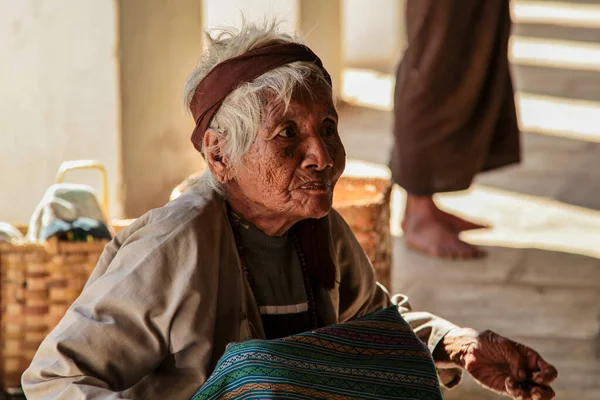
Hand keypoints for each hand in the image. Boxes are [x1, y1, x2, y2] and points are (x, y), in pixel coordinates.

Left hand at [442, 328, 557, 399]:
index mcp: (530, 358)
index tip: (536, 376)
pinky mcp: (507, 387)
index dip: (548, 376)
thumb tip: (524, 376)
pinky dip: (516, 391)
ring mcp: (518, 381)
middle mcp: (527, 371)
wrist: (470, 349)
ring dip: (532, 396)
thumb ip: (516, 358)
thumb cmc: (488, 342)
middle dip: (545, 392)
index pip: (549, 371)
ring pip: (534, 395)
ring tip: (526, 392)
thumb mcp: (503, 344)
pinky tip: (508, 382)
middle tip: (535, 390)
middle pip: (546, 387)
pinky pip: (517, 394)